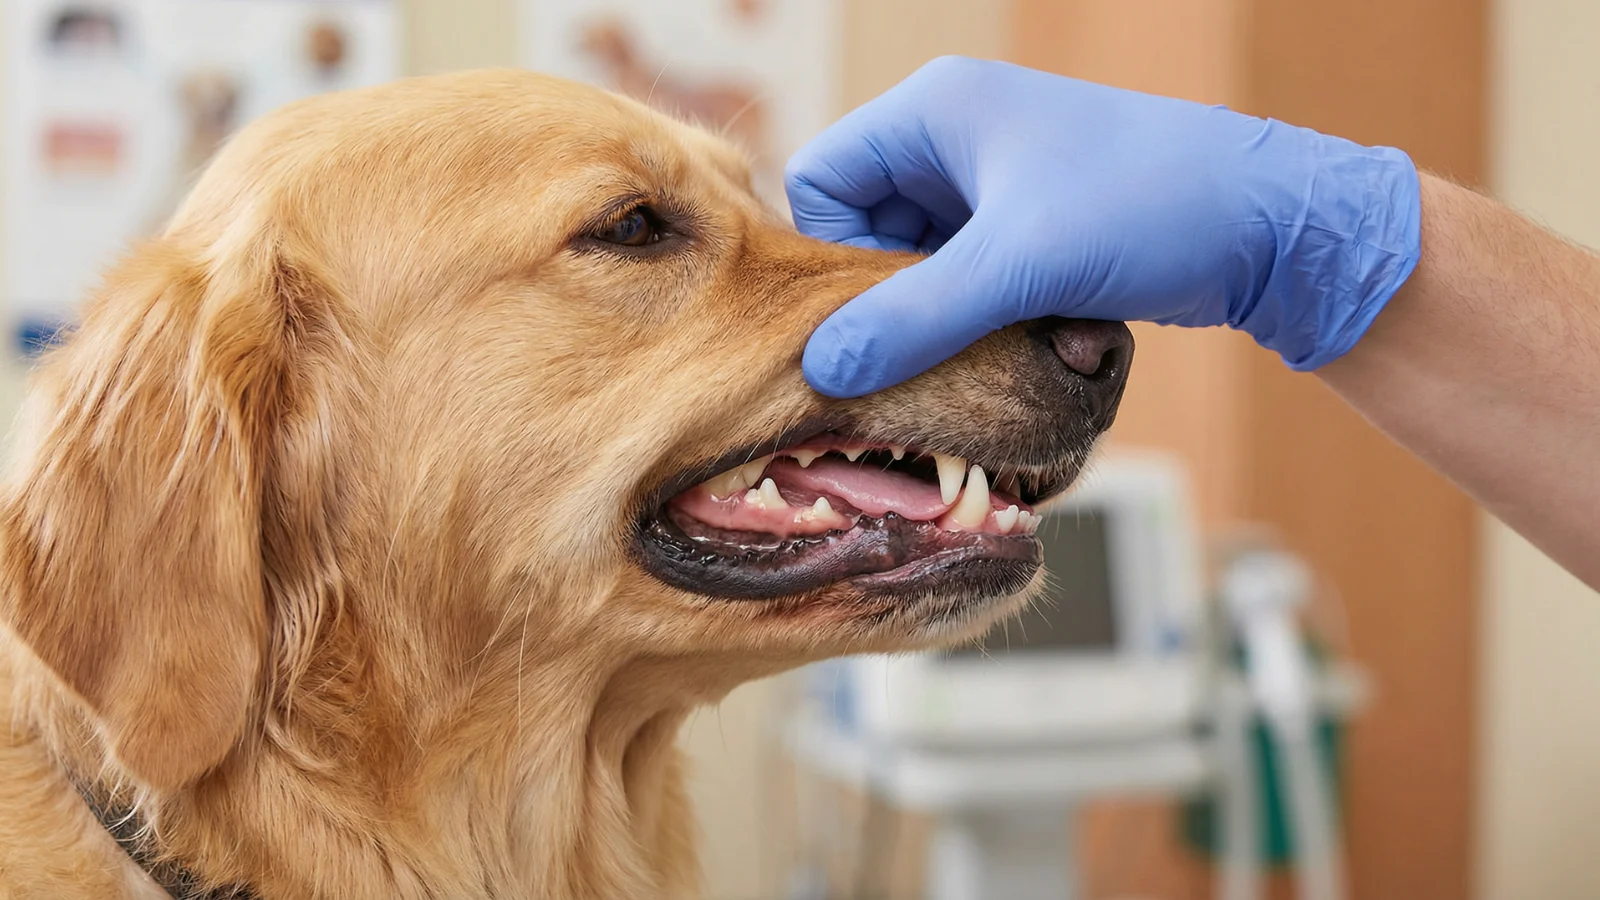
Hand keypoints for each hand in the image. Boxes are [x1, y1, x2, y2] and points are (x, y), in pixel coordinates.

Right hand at [786, 56, 1421, 396]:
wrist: (1273, 227)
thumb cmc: (1150, 210)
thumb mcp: (1019, 267)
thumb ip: (912, 318)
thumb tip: (822, 369)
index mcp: (935, 109)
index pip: (821, 179)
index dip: (831, 254)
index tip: (879, 317)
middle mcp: (955, 135)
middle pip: (864, 228)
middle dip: (899, 294)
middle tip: (946, 341)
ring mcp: (995, 182)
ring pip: (918, 264)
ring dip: (954, 315)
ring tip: (1011, 334)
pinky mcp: (1030, 226)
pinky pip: (970, 280)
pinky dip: (994, 317)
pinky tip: (1043, 332)